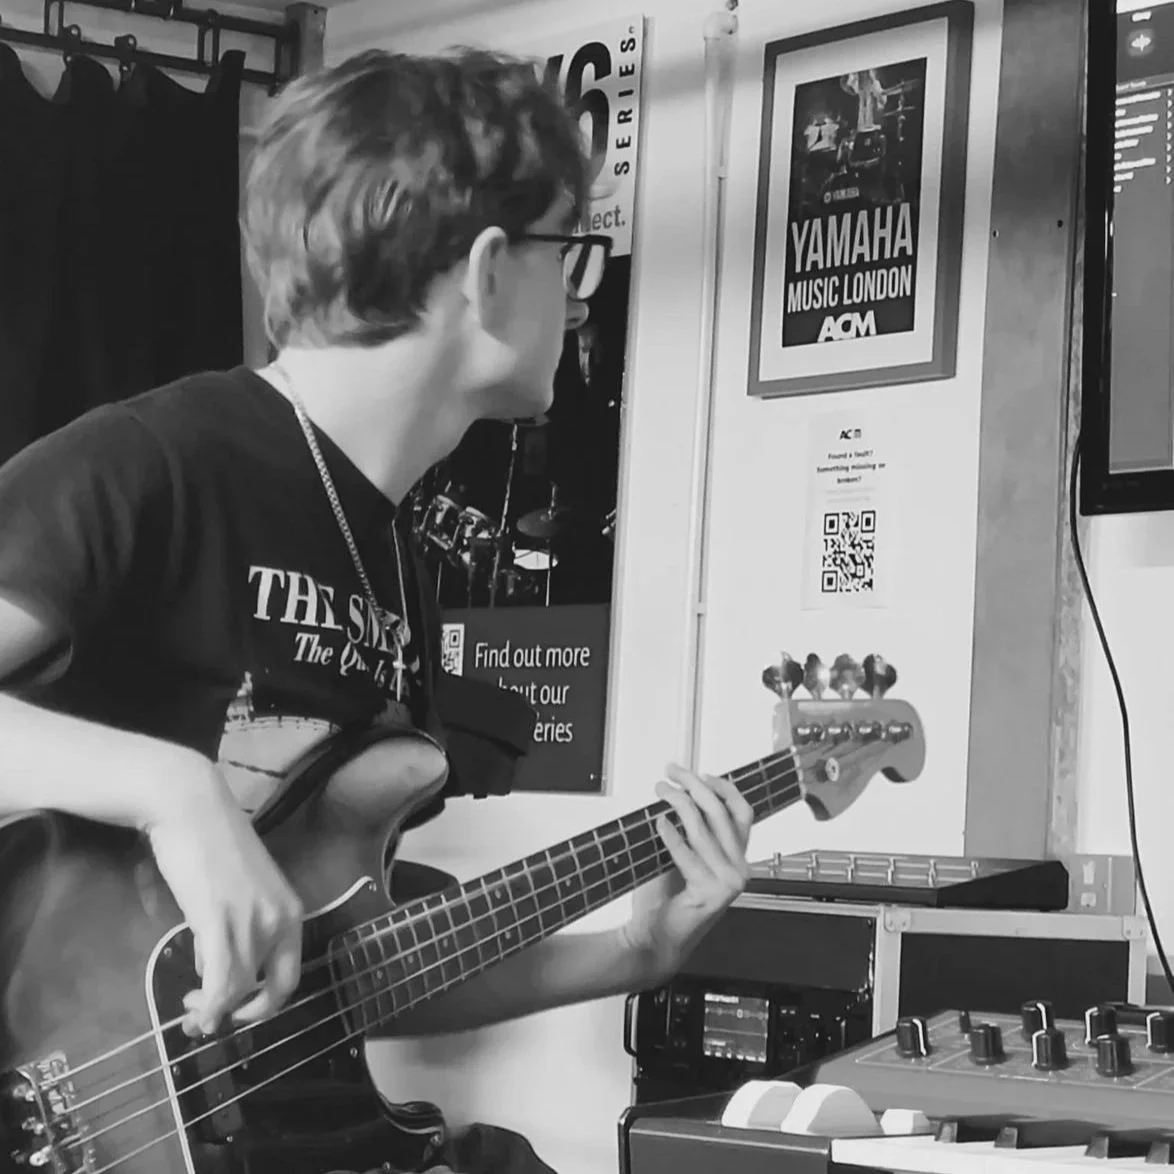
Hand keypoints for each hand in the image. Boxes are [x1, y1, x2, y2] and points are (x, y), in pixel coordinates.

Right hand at [143, 754, 303, 1036]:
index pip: (290, 973)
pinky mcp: (219, 919)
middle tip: (211, 1018)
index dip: (265, 1002)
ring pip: (239, 987)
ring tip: (192, 1014)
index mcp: (290, 910)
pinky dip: (211, 1006)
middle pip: (272, 988)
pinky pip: (221, 979)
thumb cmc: (212, 842)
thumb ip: (239, 924)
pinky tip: (198, 1013)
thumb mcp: (241, 890)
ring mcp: (251, 920)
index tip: (236, 1008)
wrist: (191, 807)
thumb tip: (216, 963)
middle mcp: (279, 918)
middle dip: (243, 1014)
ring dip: (215, 1011)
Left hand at [622, 764, 753, 983]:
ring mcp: (727, 883)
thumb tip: (679, 792)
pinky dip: (671, 835)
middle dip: (695, 786)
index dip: (723, 787)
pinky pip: (687, 855)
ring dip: (678, 802)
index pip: (742, 813)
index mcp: (738, 859)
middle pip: (721, 813)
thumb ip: (692, 831)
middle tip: (673, 773)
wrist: (657, 940)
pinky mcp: (710, 893)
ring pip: (703, 829)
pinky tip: (659, 822)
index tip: (701, 773)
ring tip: (662, 791)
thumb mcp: (686, 857)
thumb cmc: (668, 900)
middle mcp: (739, 870)